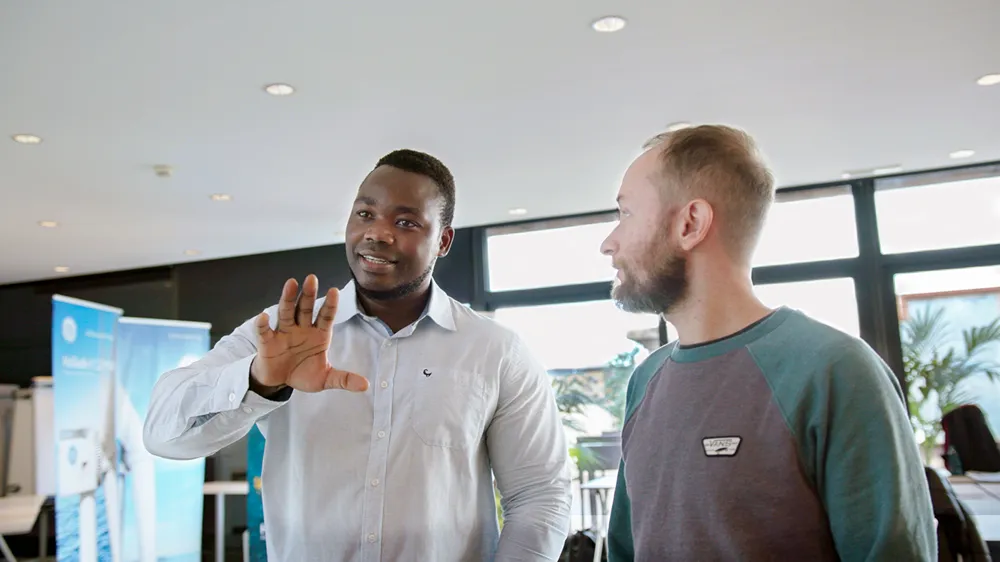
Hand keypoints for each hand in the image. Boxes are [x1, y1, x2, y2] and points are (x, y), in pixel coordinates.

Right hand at [250, 275, 368, 393]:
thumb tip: (365, 386)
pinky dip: (263, 324)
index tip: (335, 291)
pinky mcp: (268, 342)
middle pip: (306, 308)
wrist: (279, 382)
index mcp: (318, 334)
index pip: (326, 316)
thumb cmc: (303, 373)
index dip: (330, 304)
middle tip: (312, 278)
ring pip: (286, 312)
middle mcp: (302, 328)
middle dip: (309, 294)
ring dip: (288, 298)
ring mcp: (284, 333)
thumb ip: (344, 379)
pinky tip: (263, 316)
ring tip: (291, 283)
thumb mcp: (325, 378)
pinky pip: (264, 331)